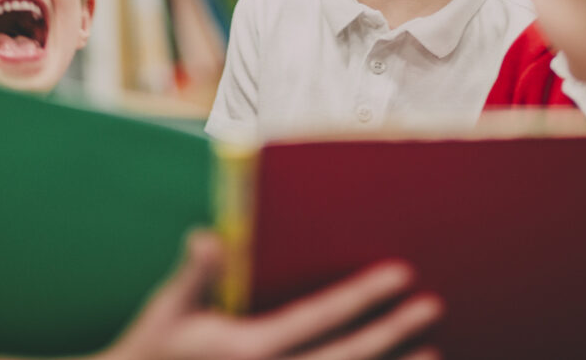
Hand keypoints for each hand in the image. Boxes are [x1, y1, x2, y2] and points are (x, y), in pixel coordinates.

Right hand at [106, 231, 442, 359]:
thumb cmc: (152, 352)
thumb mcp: (166, 311)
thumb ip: (195, 275)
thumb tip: (207, 237)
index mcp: (247, 350)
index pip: (319, 318)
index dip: (362, 297)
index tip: (400, 274)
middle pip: (346, 358)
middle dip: (392, 333)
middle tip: (433, 307)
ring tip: (433, 353)